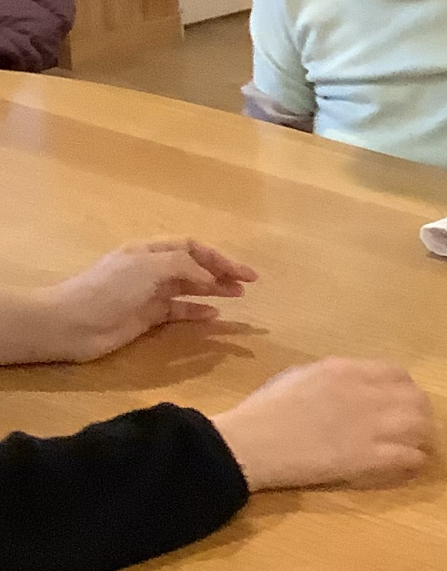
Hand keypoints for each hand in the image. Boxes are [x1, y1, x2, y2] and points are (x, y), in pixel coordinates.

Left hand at [5, 241, 256, 363]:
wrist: (72, 323)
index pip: (191, 247)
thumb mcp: (149, 267)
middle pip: (193, 266)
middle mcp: (150, 269)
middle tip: (249, 284)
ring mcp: (148, 293)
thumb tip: (211, 278)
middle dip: (221, 272)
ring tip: (237, 296)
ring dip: (213, 290)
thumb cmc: (109, 289)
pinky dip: (196, 312)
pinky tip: (213, 316)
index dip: (219, 258)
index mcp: (149, 250)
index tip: (244, 273)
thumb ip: (184, 267)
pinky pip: (177, 311)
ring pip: (188, 289)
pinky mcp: (145, 317)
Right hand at [209, 358, 434, 490]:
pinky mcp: (368, 457)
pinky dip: (413, 461)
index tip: (397, 404)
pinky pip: (411, 456)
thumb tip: (349, 385)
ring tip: (410, 448)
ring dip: (419, 437)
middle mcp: (365, 392)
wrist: (250, 443)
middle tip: (409, 430)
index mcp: (346, 370)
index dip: (403, 390)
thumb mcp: (299, 377)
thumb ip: (332, 378)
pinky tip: (404, 466)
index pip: (397, 374)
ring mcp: (370, 425)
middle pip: (416, 399)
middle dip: (417, 414)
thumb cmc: (263, 411)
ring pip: (420, 426)